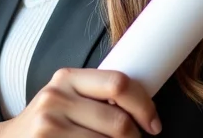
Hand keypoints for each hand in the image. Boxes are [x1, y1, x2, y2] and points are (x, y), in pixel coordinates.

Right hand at [0, 68, 160, 137]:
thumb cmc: (49, 121)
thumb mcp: (68, 98)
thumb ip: (98, 96)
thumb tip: (145, 109)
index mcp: (67, 77)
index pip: (119, 84)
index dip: (144, 106)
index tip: (153, 125)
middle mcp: (56, 97)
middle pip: (118, 122)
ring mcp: (49, 125)